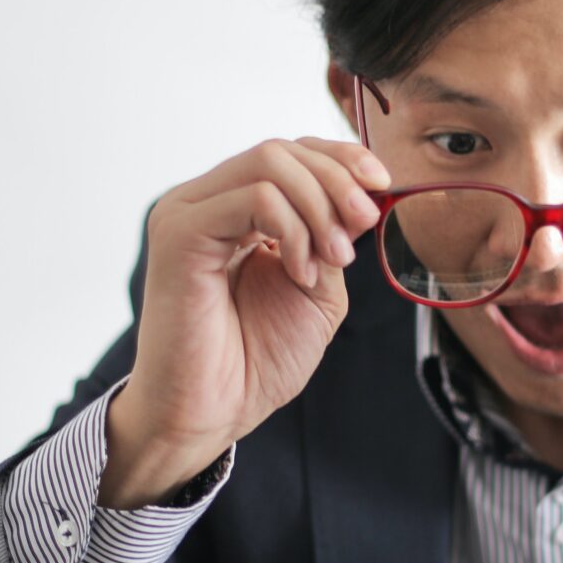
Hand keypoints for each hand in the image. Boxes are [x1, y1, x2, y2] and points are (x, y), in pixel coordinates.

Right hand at [103, 136, 388, 504]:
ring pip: (269, 163)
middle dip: (338, 181)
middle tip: (364, 225)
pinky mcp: (179, 232)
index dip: (341, 158)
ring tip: (334, 259)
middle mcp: (206, 202)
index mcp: (235, 211)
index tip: (383, 184)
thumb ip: (332, 237)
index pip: (289, 152)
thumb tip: (361, 195)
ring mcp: (188, 213)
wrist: (215, 412)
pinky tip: (300, 272)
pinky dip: (293, 229)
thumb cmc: (256, 361)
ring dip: (320, 207)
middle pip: (282, 150)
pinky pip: (254, 198)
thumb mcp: (318, 289)